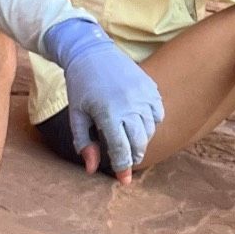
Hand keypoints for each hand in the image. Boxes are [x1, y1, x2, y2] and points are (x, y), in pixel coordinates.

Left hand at [45, 17, 164, 180]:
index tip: (124, 180)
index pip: (120, 149)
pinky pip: (157, 112)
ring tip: (131, 140)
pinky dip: (151, 122)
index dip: (123, 167)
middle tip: (127, 160)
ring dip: (142, 139)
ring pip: (150, 129)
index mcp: (108, 114)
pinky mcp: (150, 86)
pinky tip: (140, 123)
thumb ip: (84, 143)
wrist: (92, 52)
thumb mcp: (76, 116)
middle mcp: (129, 105)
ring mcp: (142, 95)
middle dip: (134, 155)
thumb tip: (92, 169)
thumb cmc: (80, 86)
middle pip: (139, 142)